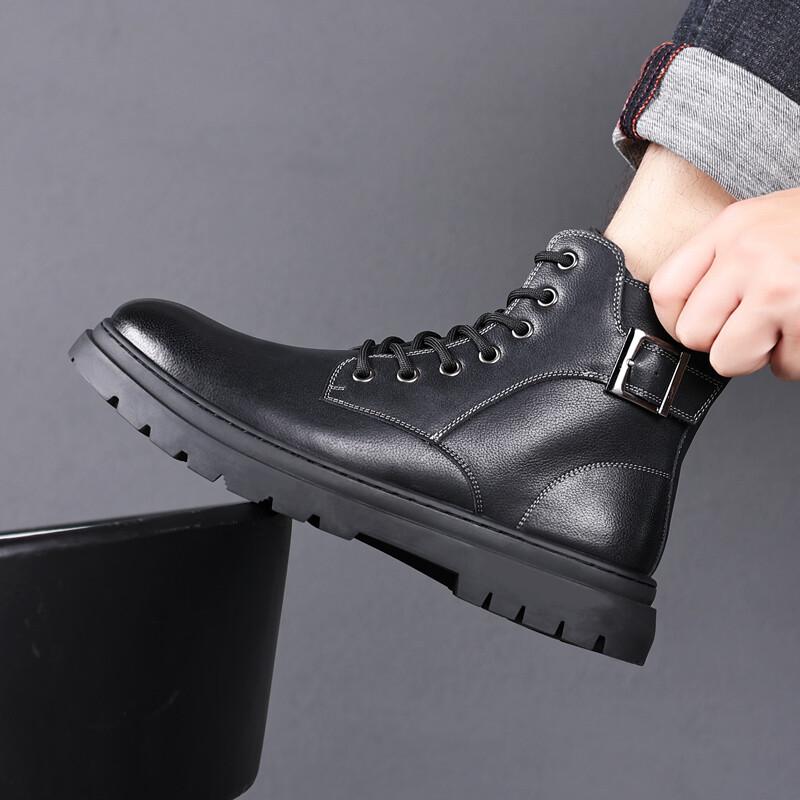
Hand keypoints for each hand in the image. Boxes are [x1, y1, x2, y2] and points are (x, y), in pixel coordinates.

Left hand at [649, 187, 799, 378]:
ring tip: (785, 328)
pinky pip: (785, 367)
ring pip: (731, 360)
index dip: (678, 320)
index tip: (699, 324)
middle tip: (752, 327)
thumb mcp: (764, 224)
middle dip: (721, 342)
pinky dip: (799, 359)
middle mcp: (749, 255)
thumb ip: (723, 261)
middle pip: (693, 334)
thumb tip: (687, 316)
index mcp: (730, 228)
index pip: (665, 291)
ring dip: (760, 356)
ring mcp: (780, 288)